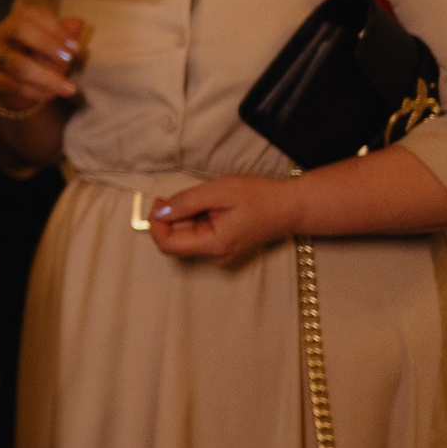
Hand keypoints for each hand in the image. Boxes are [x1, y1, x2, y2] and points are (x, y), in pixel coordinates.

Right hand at [0, 7, 83, 110]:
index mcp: (19, 20)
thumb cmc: (39, 59)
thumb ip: (65, 35)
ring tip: (68, 88)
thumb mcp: (56, 46)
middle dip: (48, 44)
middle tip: (68, 60)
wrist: (15, 87)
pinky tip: (50, 95)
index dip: (57, 30)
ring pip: (18, 64)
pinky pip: (10, 85)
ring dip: (47, 77)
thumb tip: (78, 22)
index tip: (75, 49)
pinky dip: (34, 92)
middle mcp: (3, 33)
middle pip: (21, 29)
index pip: (35, 15)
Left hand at [145, 175, 301, 264]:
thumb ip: (186, 202)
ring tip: (204, 199)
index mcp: (213, 245)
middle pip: (175, 241)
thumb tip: (160, 212)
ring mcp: (220, 254)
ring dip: (185, 217)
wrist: (290, 207)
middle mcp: (215, 256)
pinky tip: (210, 207)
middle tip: (179, 195)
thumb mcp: (218, 191)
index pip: (167, 245)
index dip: (156, 224)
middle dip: (170, 218)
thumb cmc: (258, 197)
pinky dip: (196, 219)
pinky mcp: (223, 247)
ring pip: (186, 237)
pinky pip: (199, 235)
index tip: (160, 201)